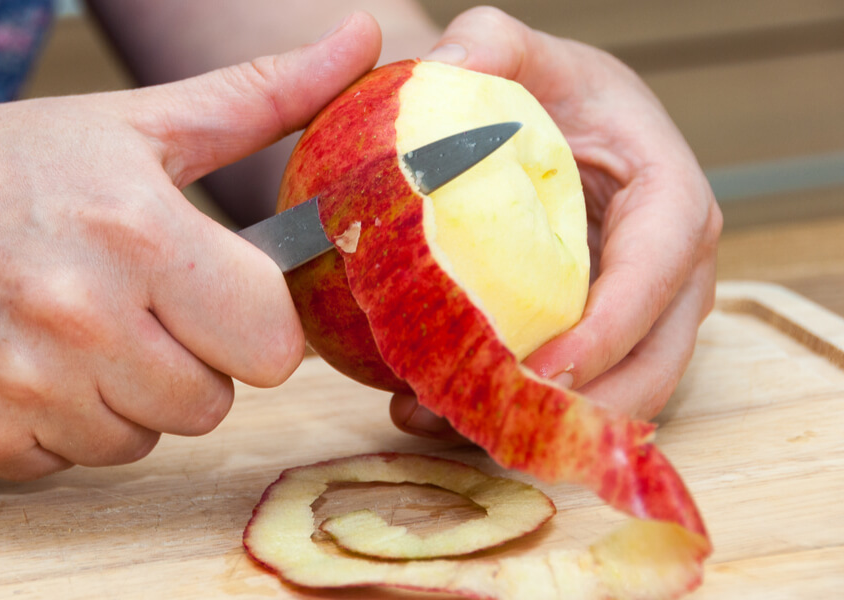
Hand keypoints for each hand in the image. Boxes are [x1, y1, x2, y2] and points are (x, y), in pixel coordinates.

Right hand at [0, 13, 380, 478]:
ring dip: (121, 397)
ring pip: (142, 439)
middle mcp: (81, 317)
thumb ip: (260, 98)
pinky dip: (58, 426)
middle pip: (212, 404)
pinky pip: (71, 464)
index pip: (272, 345)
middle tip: (129, 308)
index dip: (250, 324)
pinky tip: (22, 364)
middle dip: (187, 363)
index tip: (212, 297)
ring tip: (67, 330)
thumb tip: (363, 43)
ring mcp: (24, 388)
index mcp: (137, 233)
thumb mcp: (129, 124)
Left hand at [391, 7, 721, 438]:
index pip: (659, 269)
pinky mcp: (599, 343)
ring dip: (533, 427)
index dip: (612, 327)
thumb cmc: (543, 89)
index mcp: (670, 197)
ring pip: (611, 397)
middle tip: (482, 418)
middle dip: (577, 407)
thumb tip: (445, 69)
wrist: (541, 123)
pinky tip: (425, 412)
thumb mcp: (518, 51)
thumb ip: (487, 42)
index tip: (547, 367)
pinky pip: (570, 395)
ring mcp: (640, 316)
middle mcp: (672, 271)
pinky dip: (510, 416)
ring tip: (430, 419)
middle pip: (652, 362)